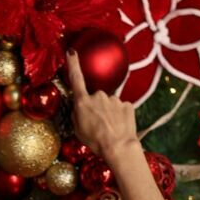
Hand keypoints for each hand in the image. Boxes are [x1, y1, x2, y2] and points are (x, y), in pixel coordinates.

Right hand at [67, 50, 139, 165]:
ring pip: (109, 104)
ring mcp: (114, 99)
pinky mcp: (127, 104)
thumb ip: (77, 114)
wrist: (119, 147)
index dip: (73, 64)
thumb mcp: (78, 130)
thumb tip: (80, 107)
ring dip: (109, 113)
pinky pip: (121, 108)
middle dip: (97, 107)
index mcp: (83, 102)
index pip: (76, 78)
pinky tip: (119, 127)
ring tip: (110, 129)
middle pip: (96, 98)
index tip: (72, 51)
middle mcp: (99, 96)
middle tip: (98, 125)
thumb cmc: (95, 141)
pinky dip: (120, 116)